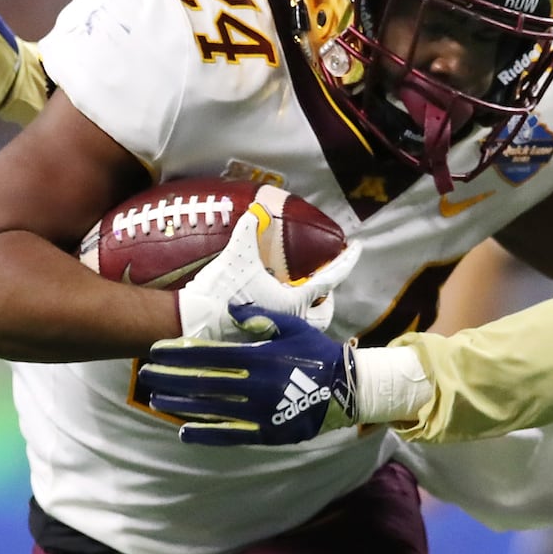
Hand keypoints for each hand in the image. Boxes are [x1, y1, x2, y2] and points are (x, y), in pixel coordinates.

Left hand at [141, 306, 358, 444]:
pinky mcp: (267, 432)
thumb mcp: (293, 327)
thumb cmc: (317, 353)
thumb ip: (260, 318)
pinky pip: (231, 434)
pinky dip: (207, 433)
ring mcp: (260, 410)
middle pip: (202, 381)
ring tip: (157, 399)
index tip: (157, 351)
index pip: (209, 355)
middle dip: (170, 377)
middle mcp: (255, 385)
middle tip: (146, 374)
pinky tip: (185, 431)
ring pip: (211, 408)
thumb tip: (230, 309)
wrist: (346, 389)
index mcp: (260, 357)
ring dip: (180, 404)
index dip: (180, 353)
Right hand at [175, 206, 361, 340]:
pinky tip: (277, 311)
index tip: (357, 247)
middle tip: (323, 290)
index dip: (346, 261)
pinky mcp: (265, 343)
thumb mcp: (237, 255)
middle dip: (327, 303)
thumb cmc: (221, 290)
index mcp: (294, 302)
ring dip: (311, 316)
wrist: (195, 322)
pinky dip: (290, 323)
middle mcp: (294, 322)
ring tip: (303, 301)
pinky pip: (289, 334)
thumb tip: (257, 210)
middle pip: (325, 315)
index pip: (330, 279)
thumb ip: (248, 231)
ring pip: (309, 330)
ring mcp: (280, 336)